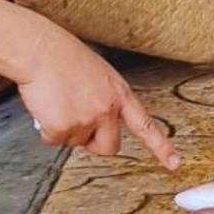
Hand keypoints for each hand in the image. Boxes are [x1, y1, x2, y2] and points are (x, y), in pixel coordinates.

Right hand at [14, 19, 180, 166]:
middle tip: (77, 126)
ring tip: (57, 100)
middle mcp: (107, 109)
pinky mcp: (63, 128)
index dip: (161, 147)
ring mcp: (86, 119)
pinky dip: (46, 129)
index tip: (174, 164)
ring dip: (64, 128)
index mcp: (119, 93)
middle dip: (93, 143)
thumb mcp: (97, 74)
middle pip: (109, 146)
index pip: (145, 125)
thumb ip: (104, 98)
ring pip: (76, 142)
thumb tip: (93, 122)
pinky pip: (53, 140)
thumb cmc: (63, 56)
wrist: (39, 50)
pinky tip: (45, 106)